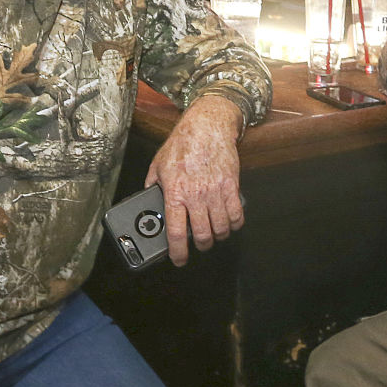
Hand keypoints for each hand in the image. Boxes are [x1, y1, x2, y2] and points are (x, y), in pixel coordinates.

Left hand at [145, 94, 244, 265]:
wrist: (207, 126)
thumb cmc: (182, 144)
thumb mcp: (158, 165)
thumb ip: (153, 185)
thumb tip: (149, 200)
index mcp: (175, 192)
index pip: (176, 232)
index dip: (178, 252)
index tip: (179, 260)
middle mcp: (196, 196)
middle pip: (202, 235)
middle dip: (201, 246)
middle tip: (199, 245)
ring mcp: (215, 192)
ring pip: (220, 228)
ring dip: (217, 237)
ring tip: (214, 235)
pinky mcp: (231, 186)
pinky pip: (236, 214)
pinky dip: (234, 224)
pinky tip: (229, 224)